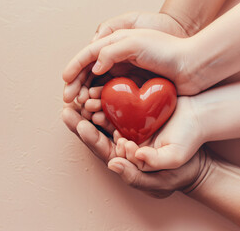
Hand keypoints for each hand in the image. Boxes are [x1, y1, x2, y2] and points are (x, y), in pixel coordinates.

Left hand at [61, 101, 209, 197]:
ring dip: (92, 106)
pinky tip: (100, 88)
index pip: (101, 149)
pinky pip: (119, 107)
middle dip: (81, 119)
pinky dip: (109, 98)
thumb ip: (136, 174)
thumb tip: (113, 165)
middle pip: (96, 132)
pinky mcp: (136, 116)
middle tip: (68, 106)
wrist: (197, 147)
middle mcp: (121, 144)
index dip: (88, 136)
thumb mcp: (161, 177)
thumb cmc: (181, 169)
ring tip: (81, 95)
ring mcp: (128, 129)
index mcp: (123, 160)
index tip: (79, 123)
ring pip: (105, 117)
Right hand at [63, 12, 197, 103]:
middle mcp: (117, 59)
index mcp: (115, 43)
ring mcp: (124, 74)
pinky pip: (111, 96)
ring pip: (98, 86)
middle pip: (89, 72)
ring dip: (87, 96)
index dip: (74, 67)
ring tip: (82, 106)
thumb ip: (111, 51)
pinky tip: (97, 111)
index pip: (88, 55)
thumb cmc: (167, 50)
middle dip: (76, 85)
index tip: (65, 80)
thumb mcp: (136, 42)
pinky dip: (102, 103)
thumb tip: (94, 67)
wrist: (192, 65)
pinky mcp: (132, 88)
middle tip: (68, 100)